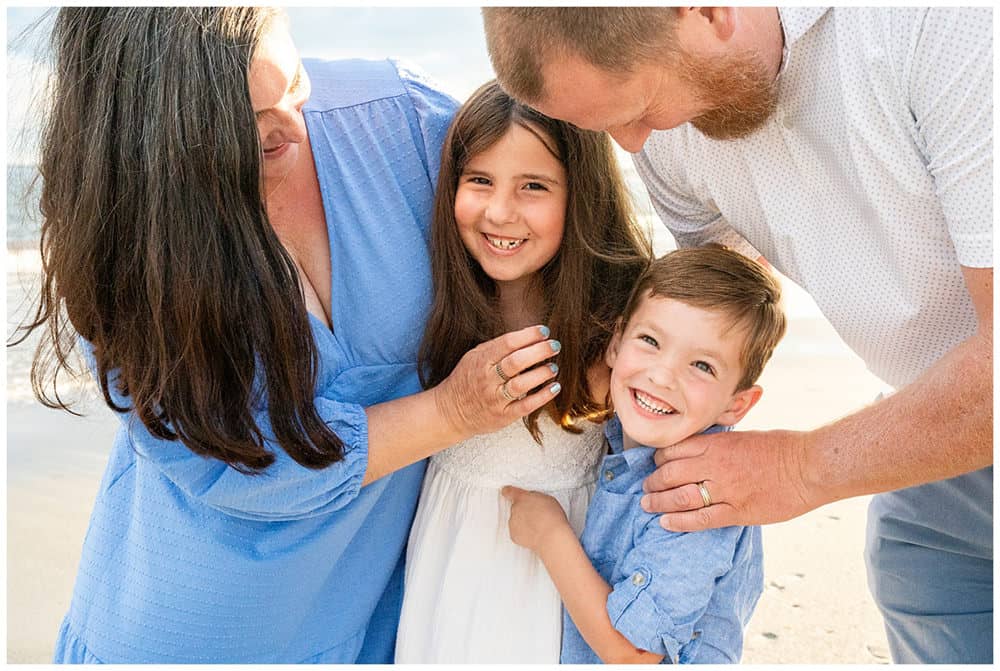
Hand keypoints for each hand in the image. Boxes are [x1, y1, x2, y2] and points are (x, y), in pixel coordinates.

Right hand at [433, 325, 560, 440]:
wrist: (450, 411)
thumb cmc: (467, 380)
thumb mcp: (474, 357)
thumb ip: (497, 347)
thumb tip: (528, 336)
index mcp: (481, 360)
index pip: (507, 343)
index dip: (529, 335)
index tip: (544, 331)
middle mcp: (487, 379)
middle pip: (516, 362)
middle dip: (539, 351)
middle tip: (555, 346)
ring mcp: (495, 398)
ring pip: (521, 384)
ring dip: (541, 374)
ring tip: (553, 367)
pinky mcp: (503, 416)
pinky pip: (525, 406)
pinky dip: (542, 396)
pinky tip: (554, 387)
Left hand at [501, 486, 569, 553]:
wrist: (551, 536)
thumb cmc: (552, 518)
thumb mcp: (547, 499)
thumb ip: (535, 498)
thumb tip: (533, 500)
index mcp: (522, 497)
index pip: (509, 491)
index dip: (508, 491)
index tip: (505, 491)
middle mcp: (515, 509)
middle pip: (516, 507)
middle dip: (524, 510)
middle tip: (537, 516)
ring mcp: (513, 522)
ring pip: (516, 520)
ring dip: (523, 522)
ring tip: (538, 526)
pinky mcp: (513, 535)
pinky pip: (517, 532)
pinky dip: (523, 533)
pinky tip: (534, 534)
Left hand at [641, 429, 821, 530]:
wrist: (810, 465)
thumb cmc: (783, 447)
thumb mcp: (744, 437)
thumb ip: (721, 445)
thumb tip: (704, 451)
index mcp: (717, 443)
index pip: (675, 450)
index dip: (660, 459)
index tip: (656, 465)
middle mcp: (715, 465)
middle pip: (671, 473)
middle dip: (654, 482)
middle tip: (646, 488)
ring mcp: (725, 489)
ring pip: (680, 497)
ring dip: (659, 502)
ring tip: (648, 505)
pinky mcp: (738, 511)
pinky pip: (701, 519)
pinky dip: (680, 522)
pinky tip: (666, 523)